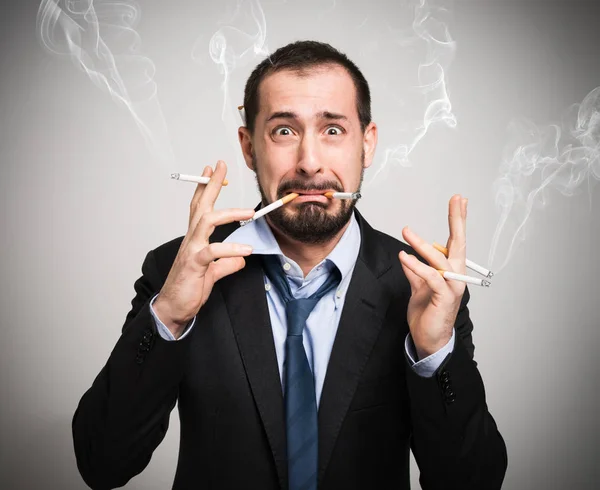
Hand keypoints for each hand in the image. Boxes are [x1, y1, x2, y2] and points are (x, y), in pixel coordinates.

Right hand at [154, 160, 254, 336]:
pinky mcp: (194, 264)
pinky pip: (213, 252)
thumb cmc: (188, 288)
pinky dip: (231, 249)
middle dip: (211, 184)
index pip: (199, 207)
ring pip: (207, 221)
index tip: (212, 170)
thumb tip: (241, 259)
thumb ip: (226, 264)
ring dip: (229, 213)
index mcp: (195, 239)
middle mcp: (191, 239)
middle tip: (220, 166)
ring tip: (249, 212)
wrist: (173, 309)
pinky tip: (246, 250)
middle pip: (200, 205)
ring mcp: (191, 250)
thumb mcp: (212, 273)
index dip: (205, 188)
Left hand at [398, 194, 467, 359]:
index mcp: (451, 271)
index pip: (455, 241)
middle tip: (457, 200)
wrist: (428, 339)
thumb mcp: (418, 288)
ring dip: (422, 244)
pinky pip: (430, 277)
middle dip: (458, 220)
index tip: (459, 201)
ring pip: (440, 259)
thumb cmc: (427, 313)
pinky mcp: (443, 298)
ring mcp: (452, 287)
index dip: (457, 221)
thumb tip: (407, 256)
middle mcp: (456, 276)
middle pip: (459, 244)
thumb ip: (415, 272)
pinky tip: (404, 256)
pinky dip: (416, 266)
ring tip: (406, 231)